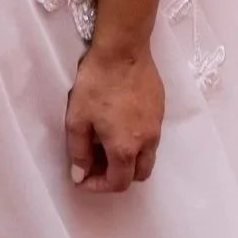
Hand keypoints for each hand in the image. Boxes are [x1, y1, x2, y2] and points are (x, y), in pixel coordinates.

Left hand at [67, 42, 164, 192]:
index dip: (98, 186)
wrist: (123, 51)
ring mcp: (157, 126)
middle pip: (138, 175)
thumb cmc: (96, 85)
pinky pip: (151, 137)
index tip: (82, 178)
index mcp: (125, 148)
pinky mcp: (160, 110)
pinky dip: (136, 143)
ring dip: (128, 160)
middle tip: (95, 165)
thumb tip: (80, 174)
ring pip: (147, 157)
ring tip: (105, 145)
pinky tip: (118, 125)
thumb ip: (78, 152)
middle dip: (117, 177)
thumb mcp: (76, 120)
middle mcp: (147, 142)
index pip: (118, 183)